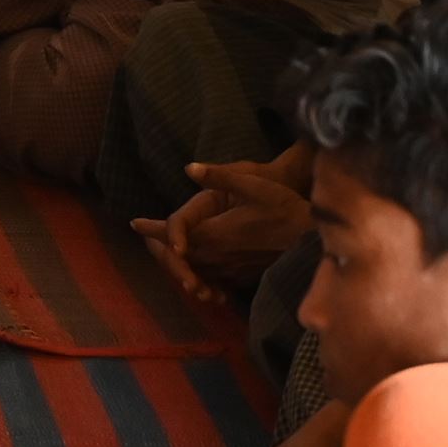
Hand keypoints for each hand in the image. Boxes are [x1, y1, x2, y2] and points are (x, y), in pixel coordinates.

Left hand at [132, 141, 318, 305]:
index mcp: (216, 233)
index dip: (153, 229)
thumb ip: (220, 177)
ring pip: (194, 269)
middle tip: (145, 235)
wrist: (312, 240)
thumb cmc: (284, 208)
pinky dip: (199, 274)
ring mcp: (230, 269)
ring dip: (177, 261)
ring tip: (164, 251)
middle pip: (179, 256)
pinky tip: (197, 270)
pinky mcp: (243, 276)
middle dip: (160, 246)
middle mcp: (218, 255)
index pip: (175, 234)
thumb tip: (189, 167)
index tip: (134, 223)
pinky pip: (212, 279)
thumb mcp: (254, 186)